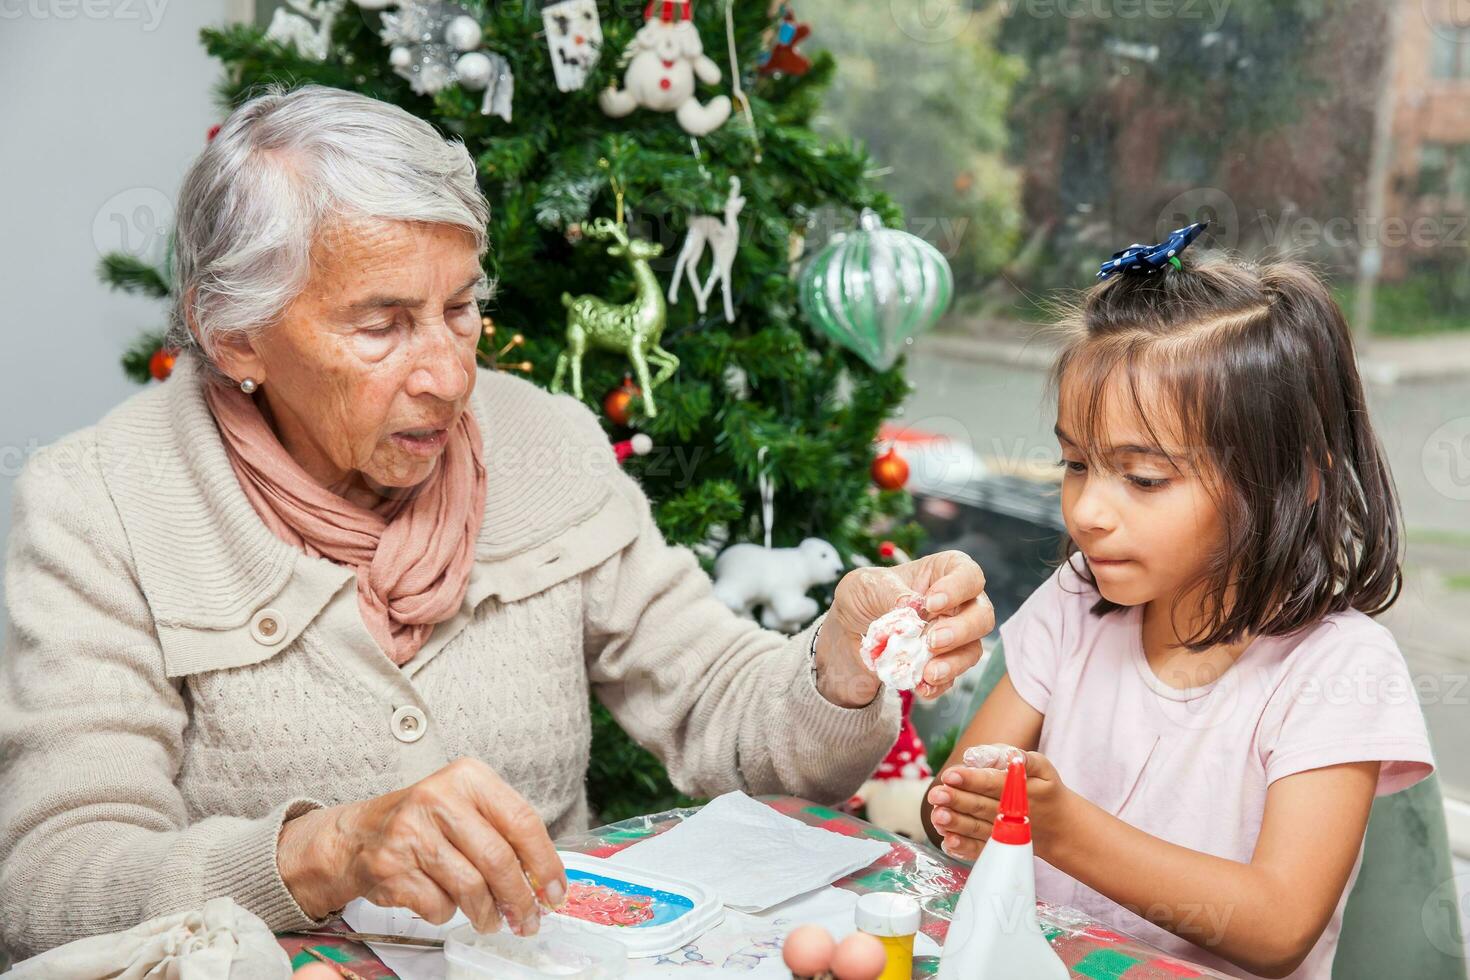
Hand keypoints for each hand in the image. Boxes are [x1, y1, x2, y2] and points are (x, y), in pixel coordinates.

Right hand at [276, 757, 566, 935]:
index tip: (556, 891)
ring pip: (471, 888)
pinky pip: (438, 906)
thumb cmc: (426, 823)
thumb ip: (505, 833)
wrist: (358, 836)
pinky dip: (448, 913)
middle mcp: (438, 798)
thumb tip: (546, 880)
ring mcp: (410, 833)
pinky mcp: (390, 868)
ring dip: (487, 914)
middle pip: (498, 860)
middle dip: (521, 899)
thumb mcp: (467, 807)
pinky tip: (445, 903)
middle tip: (528, 919)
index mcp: (468, 776)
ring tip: (491, 920)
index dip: (546, 863)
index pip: (522, 821)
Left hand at [816, 550, 993, 706]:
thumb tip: (912, 606)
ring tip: (928, 671)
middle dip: (962, 630)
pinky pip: (952, 678)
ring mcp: (954, 637)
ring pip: (973, 650)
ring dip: (953, 663)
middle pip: (982, 616)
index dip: (957, 589)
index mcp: (943, 573)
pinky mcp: (942, 665)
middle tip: (933, 640)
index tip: (931, 603)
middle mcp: (957, 604)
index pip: (969, 576)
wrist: (846, 633)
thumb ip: (889, 591)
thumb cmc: (863, 597)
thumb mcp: (865, 585)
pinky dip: (938, 684)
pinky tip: (920, 686)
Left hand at [926, 750, 1074, 862]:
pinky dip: (965, 847)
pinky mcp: (1000, 846)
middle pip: (981, 806)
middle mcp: (1012, 813)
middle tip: (937, 794)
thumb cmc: (1044, 788)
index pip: (993, 783)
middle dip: (957, 800)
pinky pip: (983, 849)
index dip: (972, 779)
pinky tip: (948, 841)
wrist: (1062, 826)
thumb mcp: (1042, 768)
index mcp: (1022, 790)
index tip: (951, 775)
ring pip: (979, 828)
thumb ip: (1021, 758)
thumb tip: (1004, 754)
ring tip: (937, 816)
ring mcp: (1005, 832)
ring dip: (957, 823)